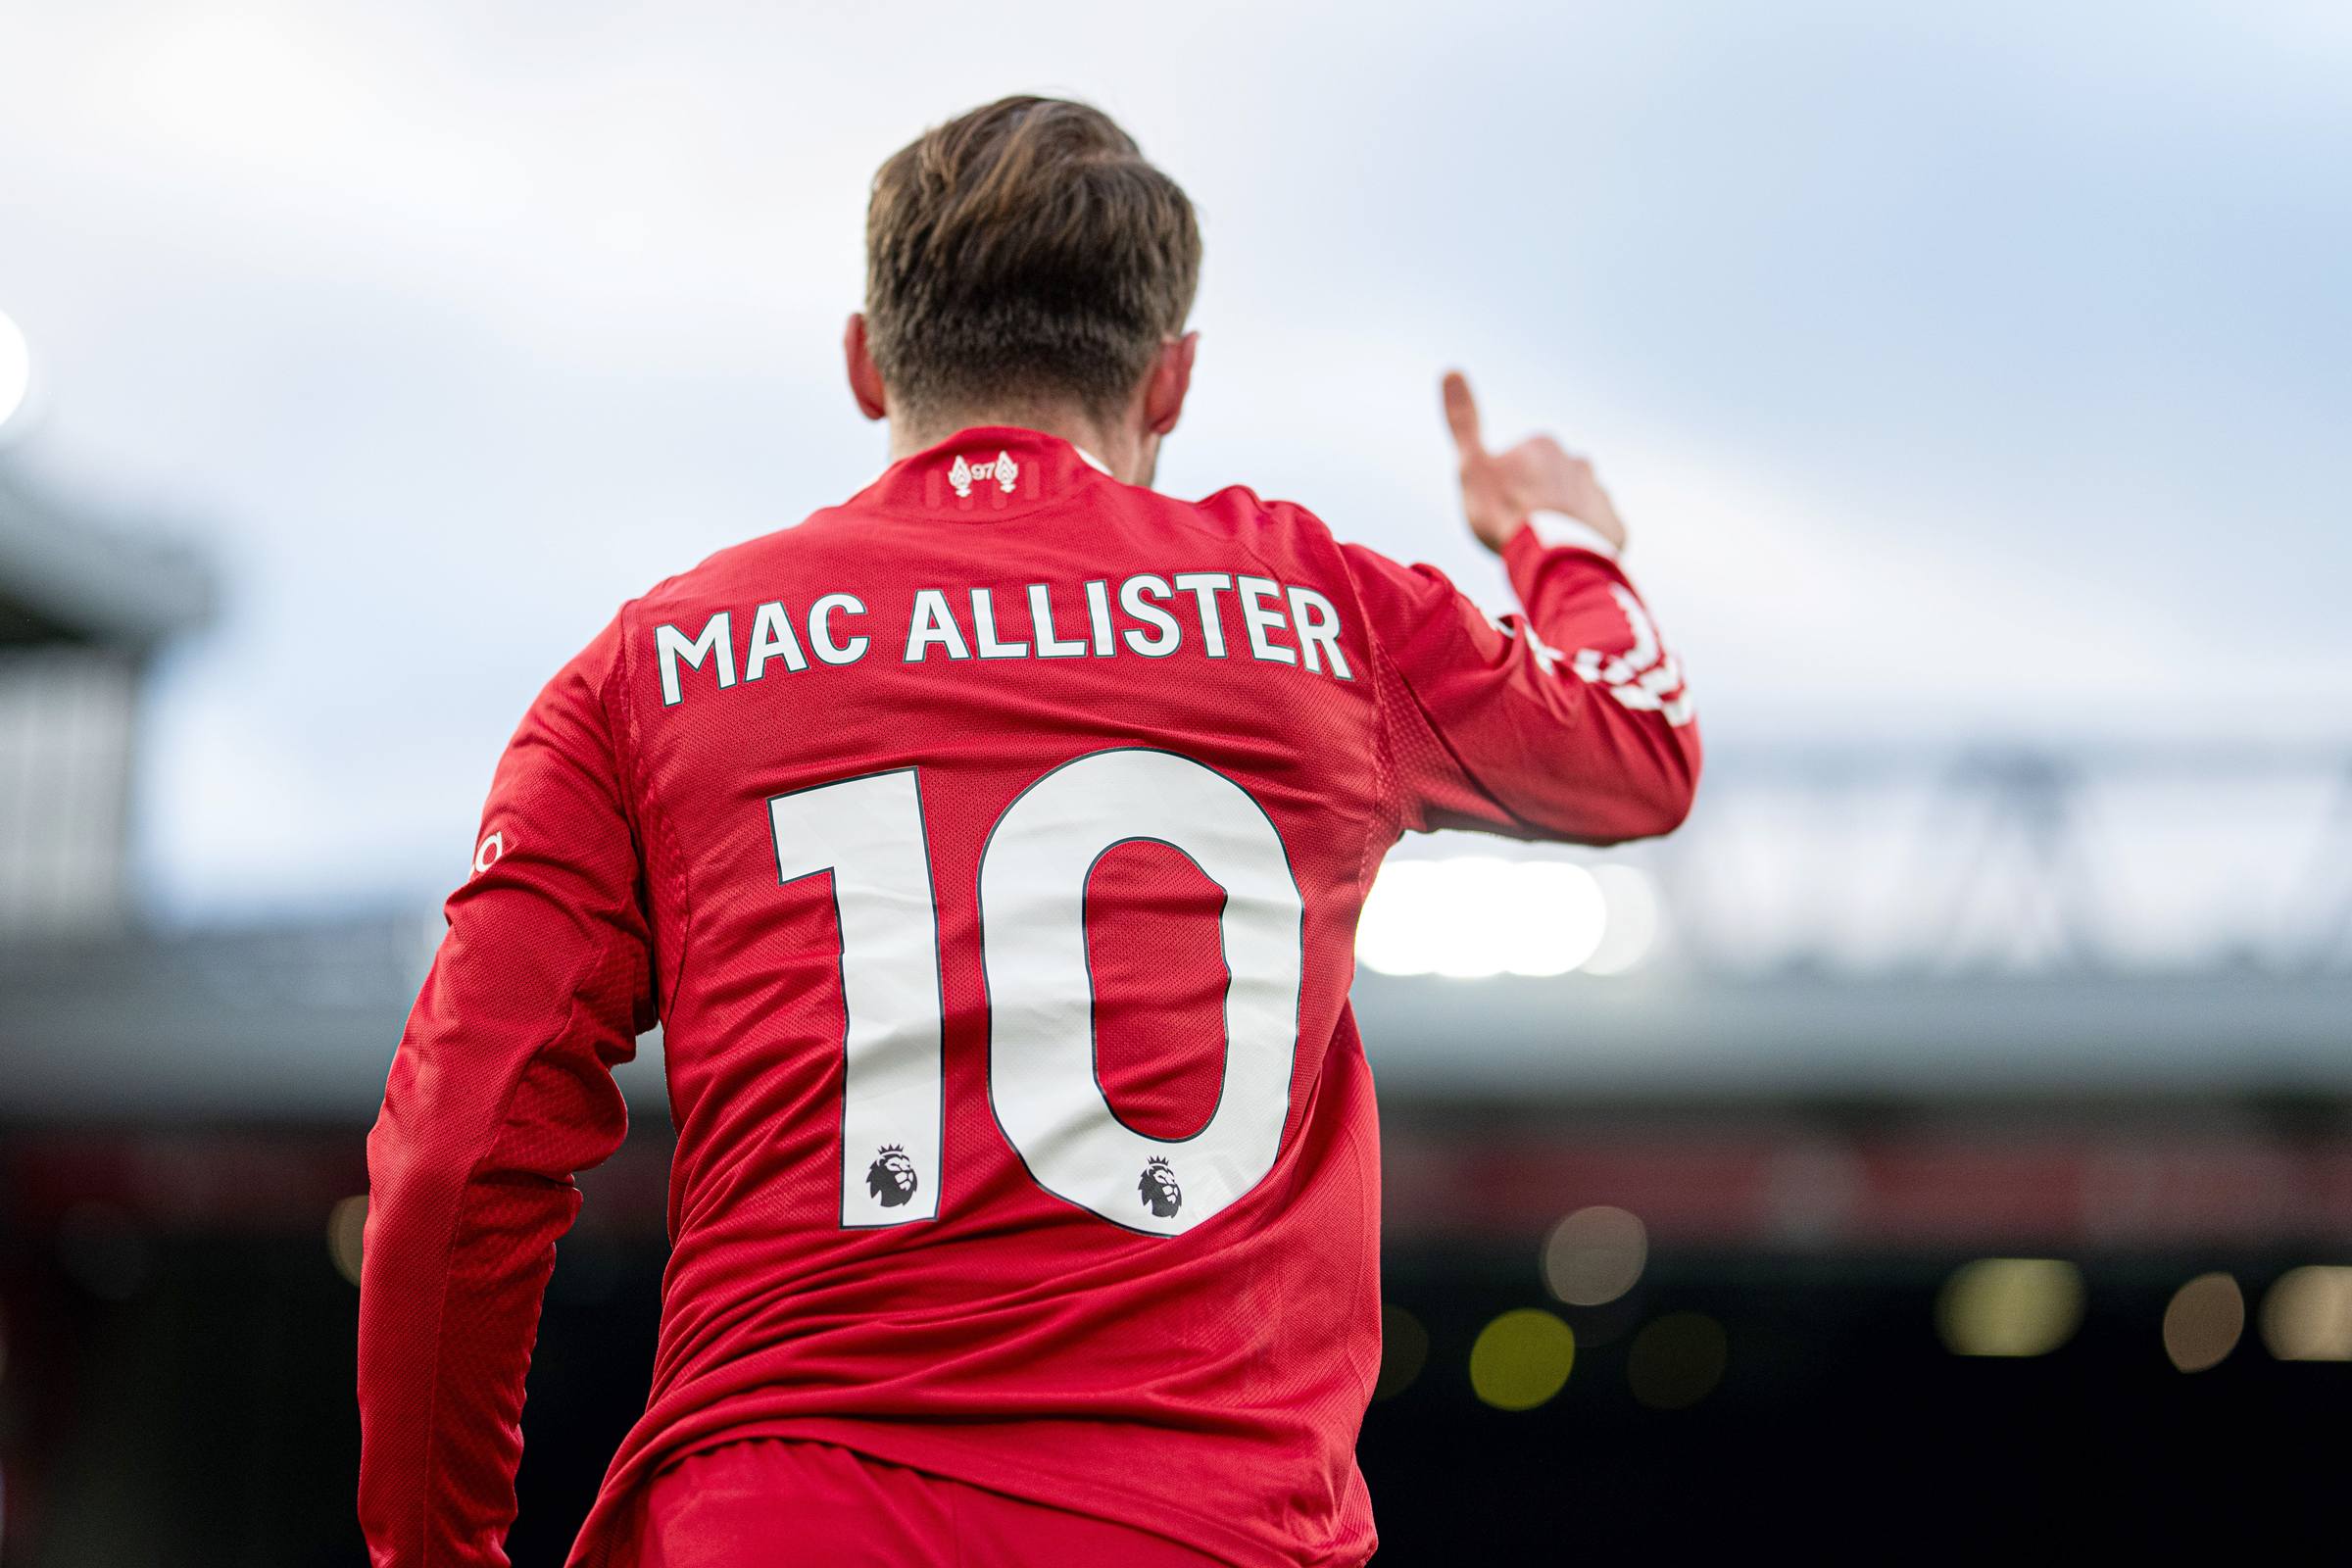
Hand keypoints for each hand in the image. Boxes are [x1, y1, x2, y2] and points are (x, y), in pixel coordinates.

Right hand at [1441, 371, 1626, 555]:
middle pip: (1551, 482)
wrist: (1551, 557)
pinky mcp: (1615, 526)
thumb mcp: (1471, 465)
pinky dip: (1585, 540)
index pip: (1520, 464)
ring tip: (1545, 546)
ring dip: (1563, 520)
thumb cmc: (1505, 512)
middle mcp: (1578, 462)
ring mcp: (1599, 494)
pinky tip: (1568, 555)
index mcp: (1543, 445)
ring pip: (1576, 505)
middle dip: (1538, 501)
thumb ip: (1462, 421)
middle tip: (1520, 530)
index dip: (1505, 488)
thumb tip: (1451, 368)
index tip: (1499, 509)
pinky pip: (1598, 530)